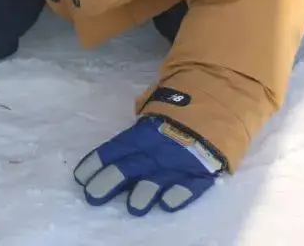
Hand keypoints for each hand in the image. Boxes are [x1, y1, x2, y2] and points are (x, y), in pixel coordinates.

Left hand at [73, 116, 224, 215]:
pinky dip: (179, 194)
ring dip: (144, 193)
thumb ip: (143, 123)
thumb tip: (130, 136)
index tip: (81, 177)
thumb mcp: (156, 105)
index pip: (115, 148)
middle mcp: (158, 148)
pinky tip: (168, 203)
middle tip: (93, 196)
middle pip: (129, 167)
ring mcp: (180, 161)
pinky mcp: (201, 172)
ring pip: (157, 180)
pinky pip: (190, 186)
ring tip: (134, 206)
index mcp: (144, 130)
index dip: (97, 162)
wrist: (223, 97)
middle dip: (109, 181)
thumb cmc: (185, 102)